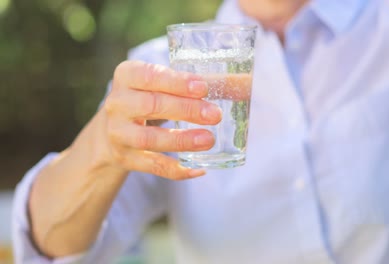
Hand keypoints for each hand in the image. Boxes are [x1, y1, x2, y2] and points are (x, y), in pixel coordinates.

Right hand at [99, 60, 221, 179]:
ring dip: (181, 141)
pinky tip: (198, 169)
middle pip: (151, 105)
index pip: (150, 76)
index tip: (203, 88)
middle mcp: (117, 103)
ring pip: (149, 139)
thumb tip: (238, 85)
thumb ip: (192, 83)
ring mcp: (118, 132)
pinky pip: (152, 166)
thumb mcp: (161, 83)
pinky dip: (176, 170)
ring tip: (208, 140)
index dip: (177, 82)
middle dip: (186, 110)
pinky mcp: (124, 157)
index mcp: (127, 76)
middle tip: (215, 115)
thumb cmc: (148, 97)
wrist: (115, 127)